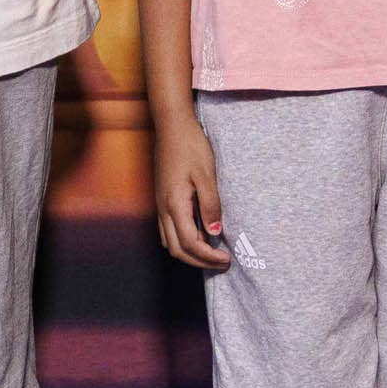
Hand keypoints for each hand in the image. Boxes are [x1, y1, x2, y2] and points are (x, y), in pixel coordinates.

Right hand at [154, 116, 228, 271]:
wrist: (172, 126)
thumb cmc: (191, 146)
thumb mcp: (206, 175)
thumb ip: (211, 205)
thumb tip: (215, 233)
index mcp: (174, 204)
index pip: (190, 243)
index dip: (208, 256)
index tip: (227, 258)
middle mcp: (163, 208)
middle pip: (176, 250)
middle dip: (199, 261)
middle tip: (222, 261)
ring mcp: (159, 204)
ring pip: (170, 242)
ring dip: (190, 253)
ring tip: (212, 251)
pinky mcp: (162, 199)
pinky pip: (168, 230)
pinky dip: (183, 240)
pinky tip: (201, 234)